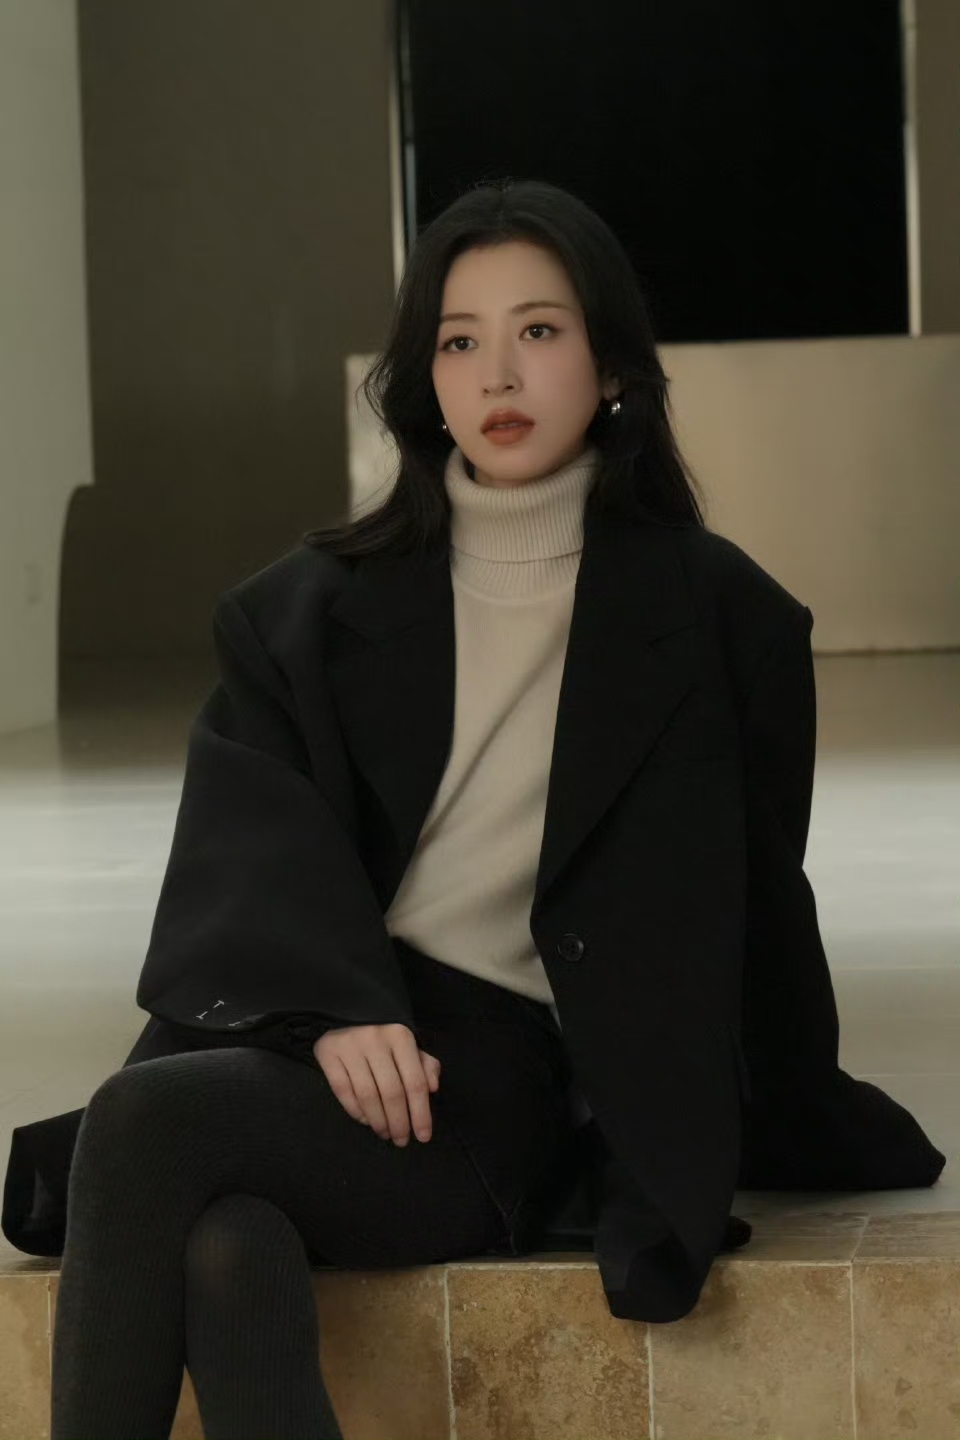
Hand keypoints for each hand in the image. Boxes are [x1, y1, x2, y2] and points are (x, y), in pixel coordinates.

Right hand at [313, 1023, 440, 1145]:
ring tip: (385, 1133)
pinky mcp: (328, 1052)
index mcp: (400, 1036)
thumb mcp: (408, 1046)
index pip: (415, 1082)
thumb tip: (433, 1088)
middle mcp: (375, 1039)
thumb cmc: (384, 1037)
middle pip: (392, 1093)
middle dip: (399, 1123)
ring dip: (378, 1122)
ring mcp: (350, 1045)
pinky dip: (356, 1111)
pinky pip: (343, 1091)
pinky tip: (365, 1120)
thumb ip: (425, 1065)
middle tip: (401, 1140)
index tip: (423, 1136)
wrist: (345, 1014)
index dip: (421, 1113)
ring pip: (367, 1096)